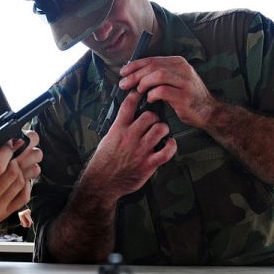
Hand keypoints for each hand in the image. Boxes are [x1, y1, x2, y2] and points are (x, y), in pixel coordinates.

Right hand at [0, 129, 40, 247]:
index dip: (6, 151)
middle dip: (17, 157)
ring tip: (20, 160)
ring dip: (23, 169)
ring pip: (19, 185)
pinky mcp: (0, 217)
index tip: (6, 144)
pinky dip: (25, 185)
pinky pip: (21, 199)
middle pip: (12, 174)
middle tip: (16, 149)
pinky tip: (22, 178)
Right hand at [81, 90, 176, 205]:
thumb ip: (119, 128)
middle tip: (154, 121)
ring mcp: (140, 150)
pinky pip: (166, 152)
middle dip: (154, 116)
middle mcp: (130, 137)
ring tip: (161, 132)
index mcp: (118, 129)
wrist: (102, 182)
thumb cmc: (103, 162)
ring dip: (163, 129)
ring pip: (160, 129)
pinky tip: (170, 144)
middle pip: (150, 115)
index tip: (141, 91)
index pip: (129, 105)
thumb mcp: (107, 139)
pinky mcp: (148, 164)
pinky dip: (171, 146)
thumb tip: (127, 118)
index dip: (137, 94)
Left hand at [119, 56, 217, 128]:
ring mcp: (185, 82)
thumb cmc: (187, 97)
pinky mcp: (185, 96)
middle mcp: (183, 69)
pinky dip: (152, 94)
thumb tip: (134, 74)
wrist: (208, 112)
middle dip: (135, 75)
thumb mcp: (175, 81)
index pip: (152, 59)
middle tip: (124, 83)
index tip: (123, 72)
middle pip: (153, 66)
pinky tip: (150, 99)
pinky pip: (163, 91)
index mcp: (178, 62)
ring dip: (143, 83)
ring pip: (158, 75)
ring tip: (137, 91)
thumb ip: (159, 75)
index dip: (135, 65)